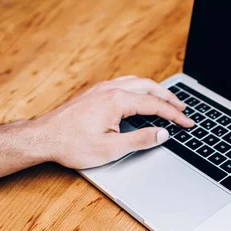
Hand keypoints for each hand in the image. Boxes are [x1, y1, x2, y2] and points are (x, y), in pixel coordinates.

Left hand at [32, 75, 193, 168]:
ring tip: (166, 100)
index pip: (155, 105)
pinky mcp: (93, 93)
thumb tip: (162, 133)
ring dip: (154, 90)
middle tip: (183, 109)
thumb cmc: (72, 144)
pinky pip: (124, 83)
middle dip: (169, 98)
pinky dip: (139, 88)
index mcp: (117, 101)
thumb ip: (140, 139)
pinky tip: (140, 97)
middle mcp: (110, 89)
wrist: (43, 138)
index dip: (175, 115)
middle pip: (149, 87)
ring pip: (136, 82)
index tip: (187, 122)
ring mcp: (100, 89)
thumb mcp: (111, 148)